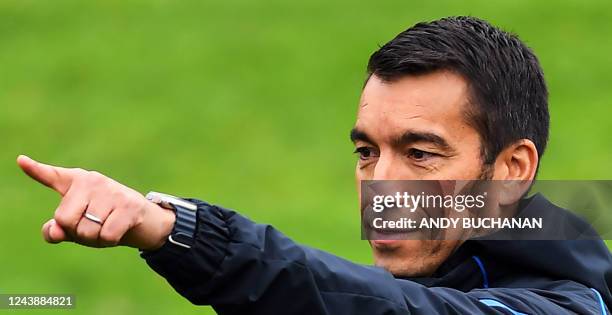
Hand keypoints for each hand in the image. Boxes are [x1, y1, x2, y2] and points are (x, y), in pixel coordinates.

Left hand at [17, 155, 175, 249]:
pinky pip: (106, 234)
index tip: (21, 161)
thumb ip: (59, 230)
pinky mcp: (129, 205)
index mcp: (77, 182)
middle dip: (78, 233)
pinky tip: (120, 229)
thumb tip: (54, 231)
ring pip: (87, 230)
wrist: (146, 222)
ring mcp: (112, 191)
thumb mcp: (80, 227)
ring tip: (109, 227)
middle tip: (95, 226)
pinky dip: (111, 240)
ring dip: (97, 239)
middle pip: (65, 219)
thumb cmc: (107, 221)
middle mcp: (93, 181)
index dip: (36, 170)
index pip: (52, 176)